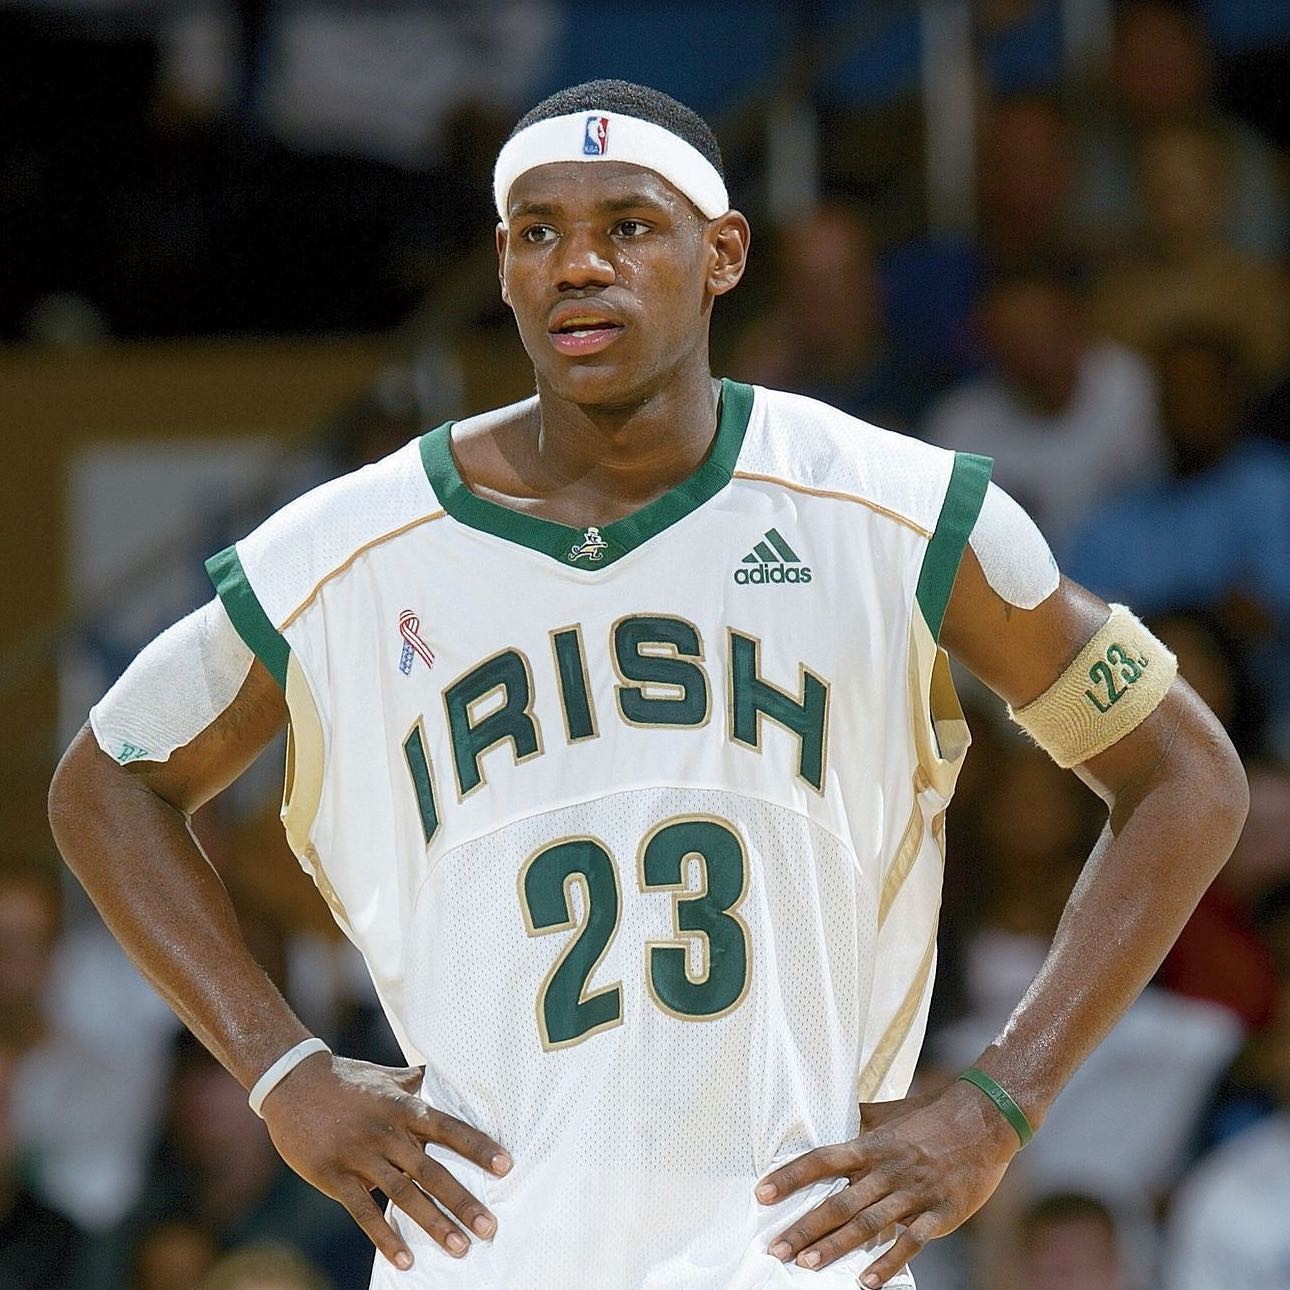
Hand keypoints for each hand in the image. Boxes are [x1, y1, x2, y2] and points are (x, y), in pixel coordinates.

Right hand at [261, 1052, 511, 1270]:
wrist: (292, 1082)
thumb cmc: (346, 1078)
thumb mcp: (386, 1076)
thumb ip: (415, 1083)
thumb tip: (442, 1077)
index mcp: (403, 1107)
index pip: (449, 1128)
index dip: (478, 1147)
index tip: (505, 1166)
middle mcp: (387, 1132)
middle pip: (432, 1170)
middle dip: (463, 1200)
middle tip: (490, 1227)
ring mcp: (361, 1156)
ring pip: (404, 1195)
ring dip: (433, 1224)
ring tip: (459, 1247)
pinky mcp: (335, 1176)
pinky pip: (363, 1213)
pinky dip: (385, 1238)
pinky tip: (405, 1261)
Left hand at [755, 1079, 1019, 1284]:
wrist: (984, 1120)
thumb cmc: (930, 1116)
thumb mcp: (889, 1114)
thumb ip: (858, 1123)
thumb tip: (825, 1120)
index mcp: (871, 1144)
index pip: (822, 1160)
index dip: (790, 1176)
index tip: (763, 1193)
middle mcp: (887, 1169)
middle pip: (838, 1200)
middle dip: (804, 1226)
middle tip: (776, 1247)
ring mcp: (913, 1193)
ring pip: (867, 1223)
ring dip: (835, 1246)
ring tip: (807, 1264)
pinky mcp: (939, 1213)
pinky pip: (910, 1243)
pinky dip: (887, 1262)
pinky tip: (866, 1281)